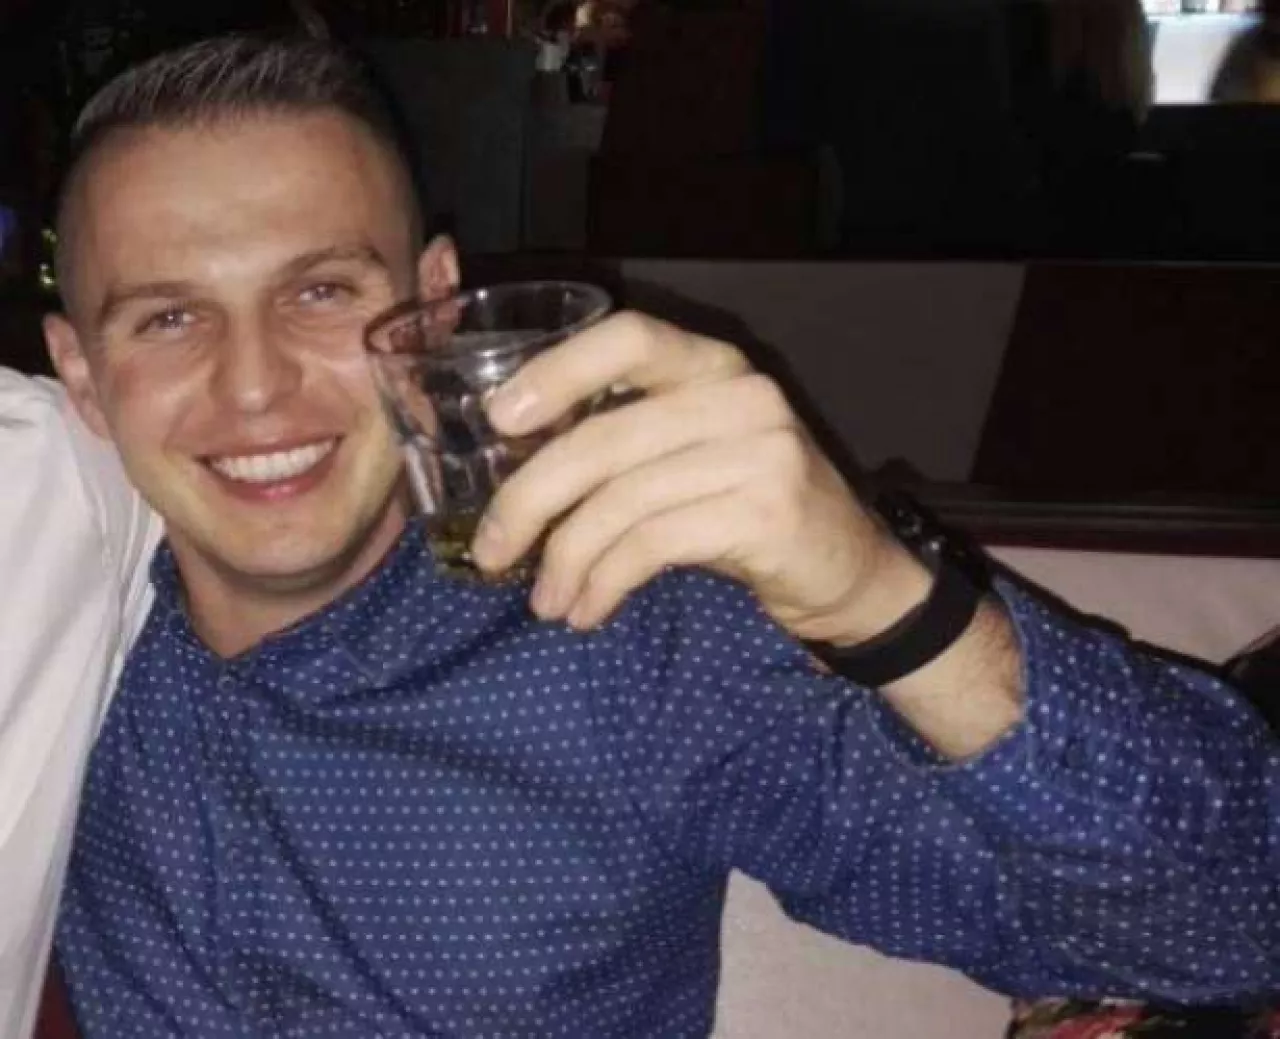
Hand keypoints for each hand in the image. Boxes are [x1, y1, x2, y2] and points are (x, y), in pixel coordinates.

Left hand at [472, 312, 929, 639]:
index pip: (628, 337)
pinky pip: (652, 545)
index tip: (500, 420)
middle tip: (492, 551)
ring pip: (621, 501)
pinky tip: (587, 611)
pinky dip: (605, 583)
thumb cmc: (750, 512)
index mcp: (713, 366)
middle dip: (531, 499)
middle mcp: (740, 395)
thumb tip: (514, 474)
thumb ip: (625, 444)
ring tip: (545, 602)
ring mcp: (760, 451)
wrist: (851, 572)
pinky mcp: (766, 513)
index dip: (557, 371)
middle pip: (604, 437)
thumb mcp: (692, 458)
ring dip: (566, 559)